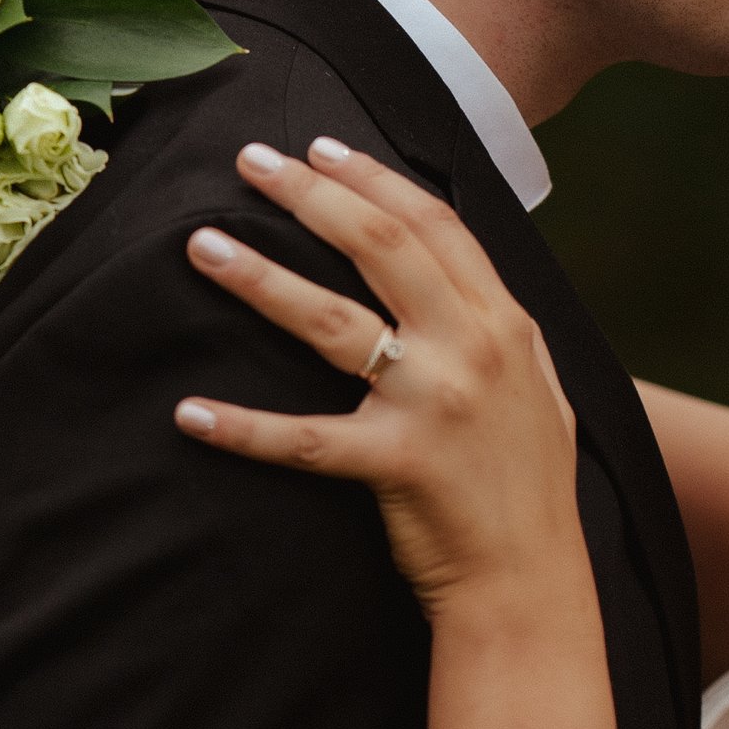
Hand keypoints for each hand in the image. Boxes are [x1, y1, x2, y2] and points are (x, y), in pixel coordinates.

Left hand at [176, 138, 585, 622]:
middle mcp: (471, 348)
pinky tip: (191, 412)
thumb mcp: (538, 388)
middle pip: (380, 244)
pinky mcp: (395, 463)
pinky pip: (303, 439)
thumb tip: (460, 274)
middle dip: (309, 195)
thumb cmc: (527, 486)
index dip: (374, 178)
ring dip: (259, 276)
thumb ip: (500, 327)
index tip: (320, 148)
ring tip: (202, 245)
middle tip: (249, 160)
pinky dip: (243, 428)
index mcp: (505, 323)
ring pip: (329, 320)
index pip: (435, 224)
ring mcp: (433, 403)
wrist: (531, 580)